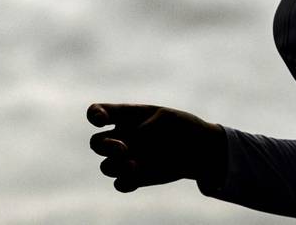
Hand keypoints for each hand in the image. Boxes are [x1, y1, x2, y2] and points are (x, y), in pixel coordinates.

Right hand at [87, 103, 226, 192]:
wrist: (201, 148)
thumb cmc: (181, 126)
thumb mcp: (166, 119)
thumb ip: (144, 130)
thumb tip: (128, 148)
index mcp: (123, 117)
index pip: (97, 113)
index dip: (94, 116)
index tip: (101, 120)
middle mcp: (119, 138)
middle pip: (97, 143)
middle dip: (105, 146)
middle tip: (123, 148)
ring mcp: (126, 159)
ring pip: (106, 167)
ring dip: (115, 167)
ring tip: (134, 164)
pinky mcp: (137, 178)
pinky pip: (120, 184)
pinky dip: (124, 182)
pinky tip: (135, 177)